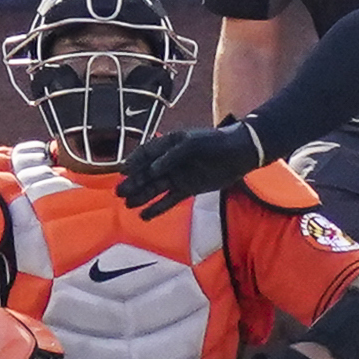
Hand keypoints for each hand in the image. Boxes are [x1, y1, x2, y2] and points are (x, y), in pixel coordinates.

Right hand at [116, 122, 263, 220]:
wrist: (239, 153)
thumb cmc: (214, 143)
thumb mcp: (191, 144)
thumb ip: (170, 156)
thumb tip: (152, 170)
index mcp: (169, 145)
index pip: (145, 154)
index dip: (133, 163)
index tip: (123, 172)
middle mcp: (170, 161)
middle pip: (146, 173)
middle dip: (133, 183)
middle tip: (119, 193)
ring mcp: (179, 176)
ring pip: (155, 188)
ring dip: (141, 196)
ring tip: (128, 205)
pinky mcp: (188, 189)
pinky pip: (169, 200)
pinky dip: (157, 208)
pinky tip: (144, 216)